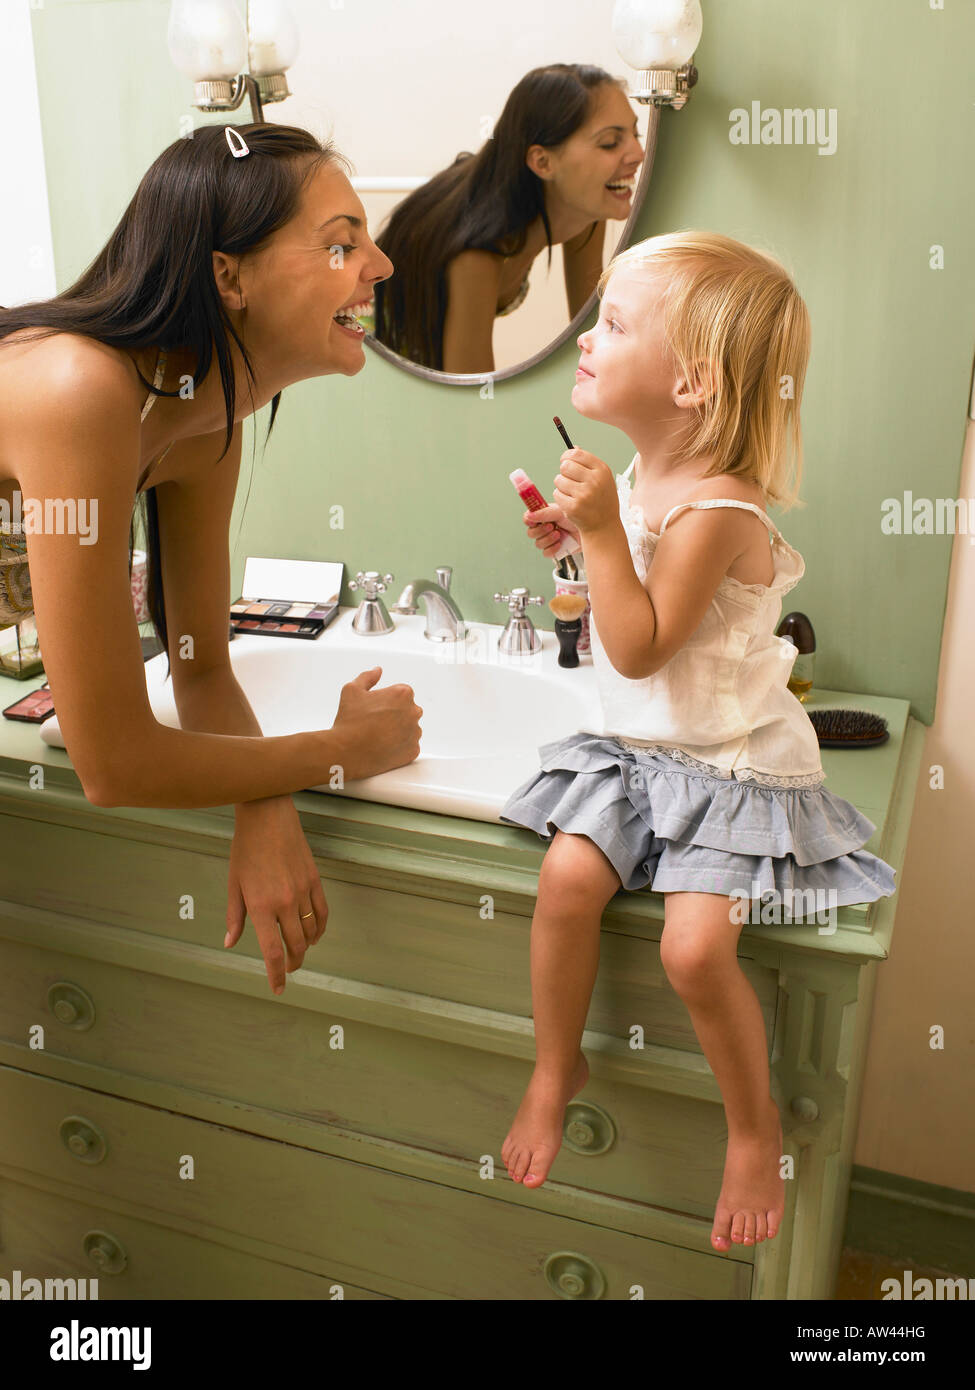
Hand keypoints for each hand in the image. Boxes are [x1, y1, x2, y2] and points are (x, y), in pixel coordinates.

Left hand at [225, 795, 328, 994]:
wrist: (267, 817)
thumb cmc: (246, 849)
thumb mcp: (234, 884)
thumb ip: (235, 917)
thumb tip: (230, 942)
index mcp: (261, 906)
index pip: (272, 952)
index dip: (276, 974)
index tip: (278, 988)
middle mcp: (285, 903)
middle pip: (296, 945)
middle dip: (293, 963)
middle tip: (288, 969)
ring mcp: (303, 891)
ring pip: (311, 931)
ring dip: (306, 947)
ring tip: (299, 952)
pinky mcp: (315, 880)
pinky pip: (323, 912)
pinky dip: (320, 928)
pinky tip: (314, 934)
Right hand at [330, 667, 422, 780]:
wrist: (348, 753)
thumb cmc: (349, 720)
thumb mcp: (352, 690)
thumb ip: (367, 677)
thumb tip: (378, 670)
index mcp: (403, 693)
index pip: (401, 694)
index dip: (386, 702)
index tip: (374, 710)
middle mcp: (414, 711)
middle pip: (407, 711)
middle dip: (395, 715)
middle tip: (375, 724)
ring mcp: (415, 732)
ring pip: (410, 729)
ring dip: (398, 731)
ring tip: (378, 737)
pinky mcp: (414, 751)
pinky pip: (409, 746)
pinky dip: (399, 747)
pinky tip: (383, 748)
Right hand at [522, 503, 580, 558]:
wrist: (591, 529)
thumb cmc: (578, 517)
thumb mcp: (560, 512)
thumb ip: (544, 513)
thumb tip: (530, 515)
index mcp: (544, 516)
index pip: (528, 519)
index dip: (528, 520)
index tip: (533, 520)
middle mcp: (545, 528)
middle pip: (531, 533)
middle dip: (540, 530)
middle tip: (551, 526)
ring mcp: (550, 540)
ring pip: (538, 544)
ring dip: (547, 539)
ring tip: (559, 533)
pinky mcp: (556, 550)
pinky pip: (546, 553)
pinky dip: (552, 549)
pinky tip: (560, 543)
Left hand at [553, 449, 618, 534]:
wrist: (604, 526)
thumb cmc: (602, 500)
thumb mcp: (603, 479)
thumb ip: (588, 463)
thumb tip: (573, 447)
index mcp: (602, 470)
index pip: (577, 454)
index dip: (567, 456)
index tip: (565, 460)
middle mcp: (594, 481)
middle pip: (565, 466)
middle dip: (563, 472)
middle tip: (569, 480)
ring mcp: (584, 494)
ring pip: (558, 480)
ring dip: (561, 486)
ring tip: (572, 493)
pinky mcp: (574, 507)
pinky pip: (557, 494)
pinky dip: (560, 498)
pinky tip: (571, 503)